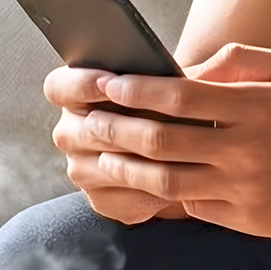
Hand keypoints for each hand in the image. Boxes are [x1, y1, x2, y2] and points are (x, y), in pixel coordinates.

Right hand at [46, 65, 188, 224]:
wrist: (210, 137)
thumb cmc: (198, 96)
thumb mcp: (199, 76)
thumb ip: (189, 68)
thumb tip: (191, 78)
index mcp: (81, 92)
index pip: (60, 87)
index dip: (81, 84)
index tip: (112, 82)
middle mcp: (75, 130)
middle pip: (75, 131)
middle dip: (114, 126)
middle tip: (149, 124)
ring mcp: (85, 168)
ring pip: (97, 168)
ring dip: (133, 161)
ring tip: (169, 156)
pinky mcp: (105, 198)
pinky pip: (116, 200)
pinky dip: (145, 193)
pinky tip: (176, 186)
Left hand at [68, 44, 270, 239]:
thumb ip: (240, 60)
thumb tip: (188, 68)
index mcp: (255, 106)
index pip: (179, 96)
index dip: (136, 90)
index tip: (106, 83)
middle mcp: (246, 148)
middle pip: (161, 141)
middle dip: (113, 129)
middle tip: (82, 121)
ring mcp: (245, 188)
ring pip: (165, 181)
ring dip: (122, 169)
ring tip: (94, 158)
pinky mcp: (248, 220)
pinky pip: (191, 207)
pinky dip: (160, 196)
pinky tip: (136, 185)